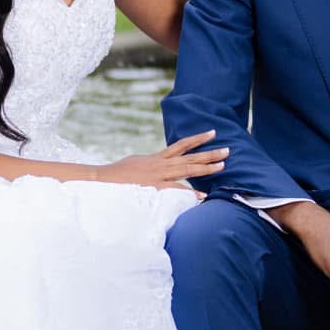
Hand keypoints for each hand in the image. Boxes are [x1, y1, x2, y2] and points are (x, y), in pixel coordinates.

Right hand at [101, 130, 228, 191]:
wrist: (102, 179)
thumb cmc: (117, 175)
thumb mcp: (137, 164)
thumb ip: (151, 164)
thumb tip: (159, 166)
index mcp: (157, 158)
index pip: (181, 145)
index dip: (197, 139)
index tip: (211, 134)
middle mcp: (160, 164)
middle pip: (190, 157)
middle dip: (209, 154)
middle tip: (228, 150)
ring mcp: (158, 175)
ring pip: (186, 169)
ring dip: (206, 168)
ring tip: (222, 165)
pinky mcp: (153, 187)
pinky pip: (175, 188)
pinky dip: (189, 192)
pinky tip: (202, 195)